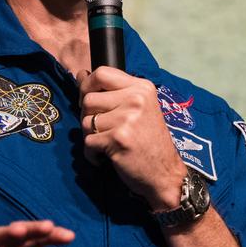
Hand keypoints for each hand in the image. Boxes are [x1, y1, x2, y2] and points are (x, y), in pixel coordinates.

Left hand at [78, 67, 186, 209]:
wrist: (165, 173)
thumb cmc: (149, 142)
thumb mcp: (140, 108)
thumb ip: (113, 92)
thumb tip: (80, 75)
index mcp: (142, 88)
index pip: (102, 73)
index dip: (87, 85)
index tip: (89, 99)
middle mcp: (136, 100)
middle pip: (88, 99)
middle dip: (88, 116)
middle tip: (103, 129)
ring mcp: (127, 119)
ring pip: (85, 121)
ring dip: (91, 136)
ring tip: (108, 143)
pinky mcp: (118, 139)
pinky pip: (88, 141)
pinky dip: (92, 153)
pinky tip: (107, 156)